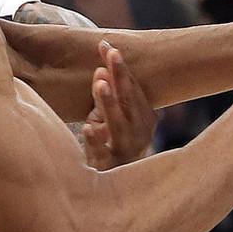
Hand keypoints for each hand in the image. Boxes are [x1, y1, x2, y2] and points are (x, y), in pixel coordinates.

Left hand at [80, 42, 156, 169]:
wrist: (113, 186)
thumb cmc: (112, 143)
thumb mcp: (110, 116)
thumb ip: (106, 95)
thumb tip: (100, 69)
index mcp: (145, 117)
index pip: (132, 87)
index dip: (120, 66)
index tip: (106, 45)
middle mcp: (141, 132)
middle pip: (129, 100)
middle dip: (120, 76)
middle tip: (111, 54)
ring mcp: (128, 149)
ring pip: (119, 123)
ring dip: (108, 102)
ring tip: (99, 84)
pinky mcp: (112, 166)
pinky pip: (104, 151)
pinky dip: (96, 140)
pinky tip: (87, 129)